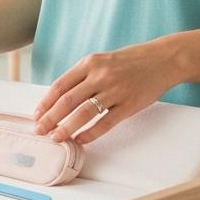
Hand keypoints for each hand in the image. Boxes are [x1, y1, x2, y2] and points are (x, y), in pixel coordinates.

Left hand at [31, 42, 178, 144]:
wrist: (162, 60)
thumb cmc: (130, 61)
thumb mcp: (102, 60)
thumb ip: (83, 75)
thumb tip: (60, 98)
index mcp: (90, 63)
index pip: (61, 85)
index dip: (46, 102)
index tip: (37, 114)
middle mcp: (100, 75)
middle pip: (68, 101)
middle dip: (50, 118)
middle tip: (40, 130)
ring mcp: (115, 90)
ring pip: (84, 113)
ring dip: (67, 128)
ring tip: (56, 138)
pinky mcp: (129, 105)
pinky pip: (105, 123)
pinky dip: (90, 133)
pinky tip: (80, 140)